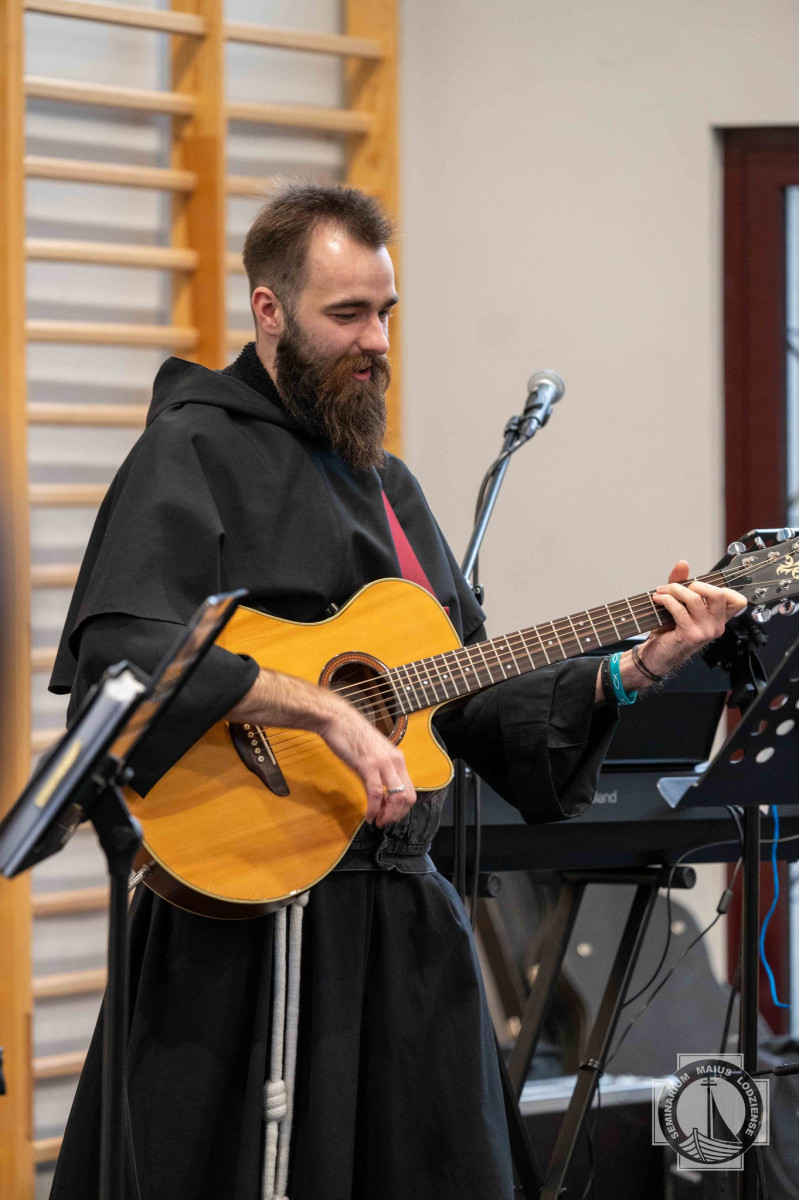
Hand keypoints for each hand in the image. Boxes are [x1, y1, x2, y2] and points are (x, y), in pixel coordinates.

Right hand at [317, 695, 416, 826]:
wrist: (337, 720)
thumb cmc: (351, 735)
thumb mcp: (371, 755)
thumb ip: (377, 773)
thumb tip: (378, 795)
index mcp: (397, 759)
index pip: (410, 790)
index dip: (402, 809)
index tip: (389, 815)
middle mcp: (395, 761)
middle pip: (408, 797)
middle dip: (397, 815)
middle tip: (384, 822)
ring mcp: (383, 763)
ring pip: (397, 797)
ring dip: (388, 815)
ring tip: (377, 822)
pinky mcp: (368, 765)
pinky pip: (377, 793)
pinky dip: (374, 809)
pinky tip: (368, 816)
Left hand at [631, 559, 746, 681]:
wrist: (656, 656)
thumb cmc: (669, 632)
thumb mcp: (678, 605)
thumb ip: (681, 583)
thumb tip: (683, 563)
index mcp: (719, 619)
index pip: (738, 601)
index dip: (723, 588)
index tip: (699, 586)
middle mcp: (717, 626)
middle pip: (719, 594)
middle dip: (695, 584)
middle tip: (678, 588)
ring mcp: (705, 632)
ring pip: (694, 598)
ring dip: (674, 590)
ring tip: (661, 591)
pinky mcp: (691, 635)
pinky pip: (679, 609)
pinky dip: (666, 600)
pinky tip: (657, 599)